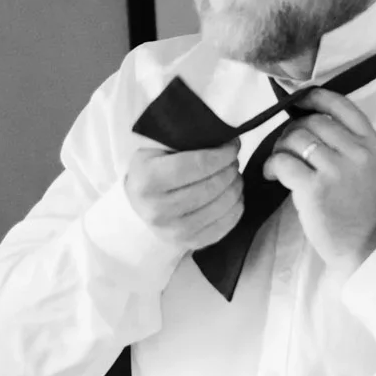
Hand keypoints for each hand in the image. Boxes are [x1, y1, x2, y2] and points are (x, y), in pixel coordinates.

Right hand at [123, 144, 244, 252]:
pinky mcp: (191, 243)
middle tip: (232, 160)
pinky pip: (228, 224)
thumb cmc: (152, 171)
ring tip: (232, 175)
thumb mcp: (156, 149)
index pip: (198, 164)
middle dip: (230, 168)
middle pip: (213, 185)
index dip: (222, 154)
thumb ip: (185, 138)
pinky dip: (236, 205)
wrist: (138, 207)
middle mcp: (158, 210)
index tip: (232, 145)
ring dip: (236, 185)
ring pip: (224, 204)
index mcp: (148, 180)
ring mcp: (174, 231)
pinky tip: (231, 194)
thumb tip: (223, 132)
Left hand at [262, 89, 375, 273]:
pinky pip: (283, 162)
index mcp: (374, 144)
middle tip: (286, 147)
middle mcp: (358, 152)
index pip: (343, 106)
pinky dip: (272, 165)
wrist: (368, 244)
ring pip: (296, 138)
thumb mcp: (370, 167)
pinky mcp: (315, 189)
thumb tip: (308, 122)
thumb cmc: (365, 208)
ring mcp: (337, 170)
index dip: (316, 97)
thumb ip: (350, 144)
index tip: (299, 101)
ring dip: (280, 147)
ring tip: (280, 164)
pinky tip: (273, 175)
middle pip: (313, 121)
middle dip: (292, 130)